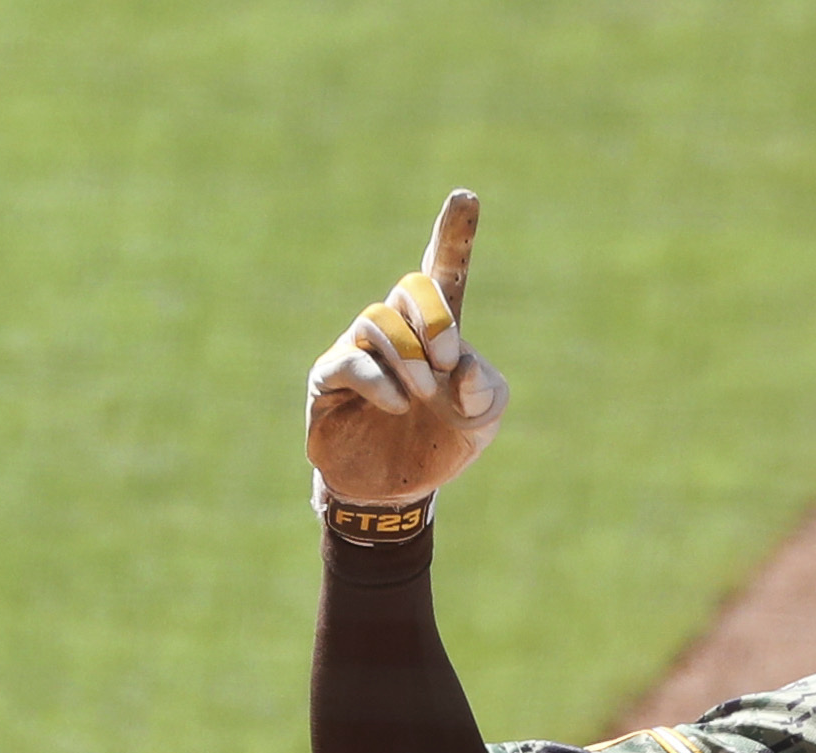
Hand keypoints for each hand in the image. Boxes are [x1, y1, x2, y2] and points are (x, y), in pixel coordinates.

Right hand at [305, 191, 509, 510]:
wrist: (396, 492)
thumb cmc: (441, 442)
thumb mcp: (483, 419)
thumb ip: (486, 388)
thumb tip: (460, 367)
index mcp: (438, 330)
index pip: (443, 271)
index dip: (453, 234)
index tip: (466, 196)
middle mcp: (396, 329)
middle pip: (410, 286)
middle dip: (434, 318)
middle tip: (446, 361)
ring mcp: (359, 349)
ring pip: (378, 321)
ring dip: (408, 357)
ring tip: (423, 397)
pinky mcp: (330, 378)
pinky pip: (352, 361)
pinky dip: (382, 382)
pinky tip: (399, 406)